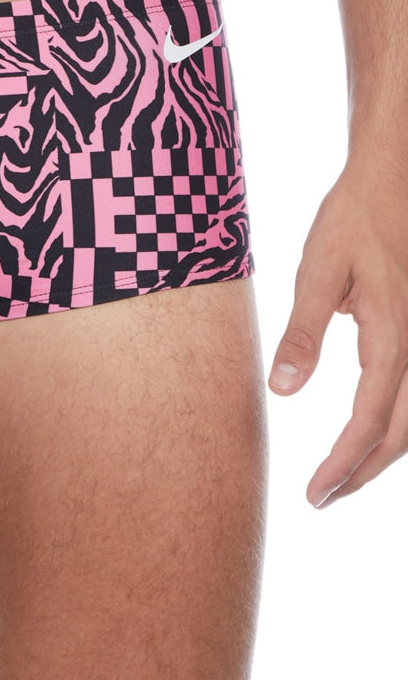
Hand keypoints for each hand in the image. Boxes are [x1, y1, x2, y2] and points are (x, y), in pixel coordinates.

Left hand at [268, 156, 407, 507]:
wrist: (391, 180)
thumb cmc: (352, 220)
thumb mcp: (318, 271)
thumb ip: (303, 332)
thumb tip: (283, 390)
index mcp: (393, 336)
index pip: (370, 420)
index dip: (343, 463)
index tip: (315, 493)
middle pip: (399, 430)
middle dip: (362, 470)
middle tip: (322, 499)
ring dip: (379, 452)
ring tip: (341, 477)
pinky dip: (390, 422)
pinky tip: (366, 432)